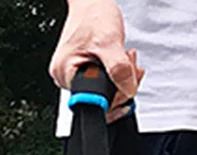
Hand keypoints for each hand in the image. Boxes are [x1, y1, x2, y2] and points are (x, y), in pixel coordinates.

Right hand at [49, 0, 144, 121]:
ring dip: (126, 81)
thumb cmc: (93, 17)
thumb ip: (119, 70)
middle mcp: (67, 78)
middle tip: (130, 66)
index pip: (94, 103)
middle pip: (104, 101)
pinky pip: (109, 87)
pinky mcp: (88, 75)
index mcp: (66, 73)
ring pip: (109, 95)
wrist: (92, 4)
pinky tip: (124, 64)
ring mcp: (77, 77)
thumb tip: (128, 91)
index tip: (127, 86)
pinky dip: (122, 78)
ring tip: (127, 59)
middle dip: (124, 85)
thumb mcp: (108, 43)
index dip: (116, 97)